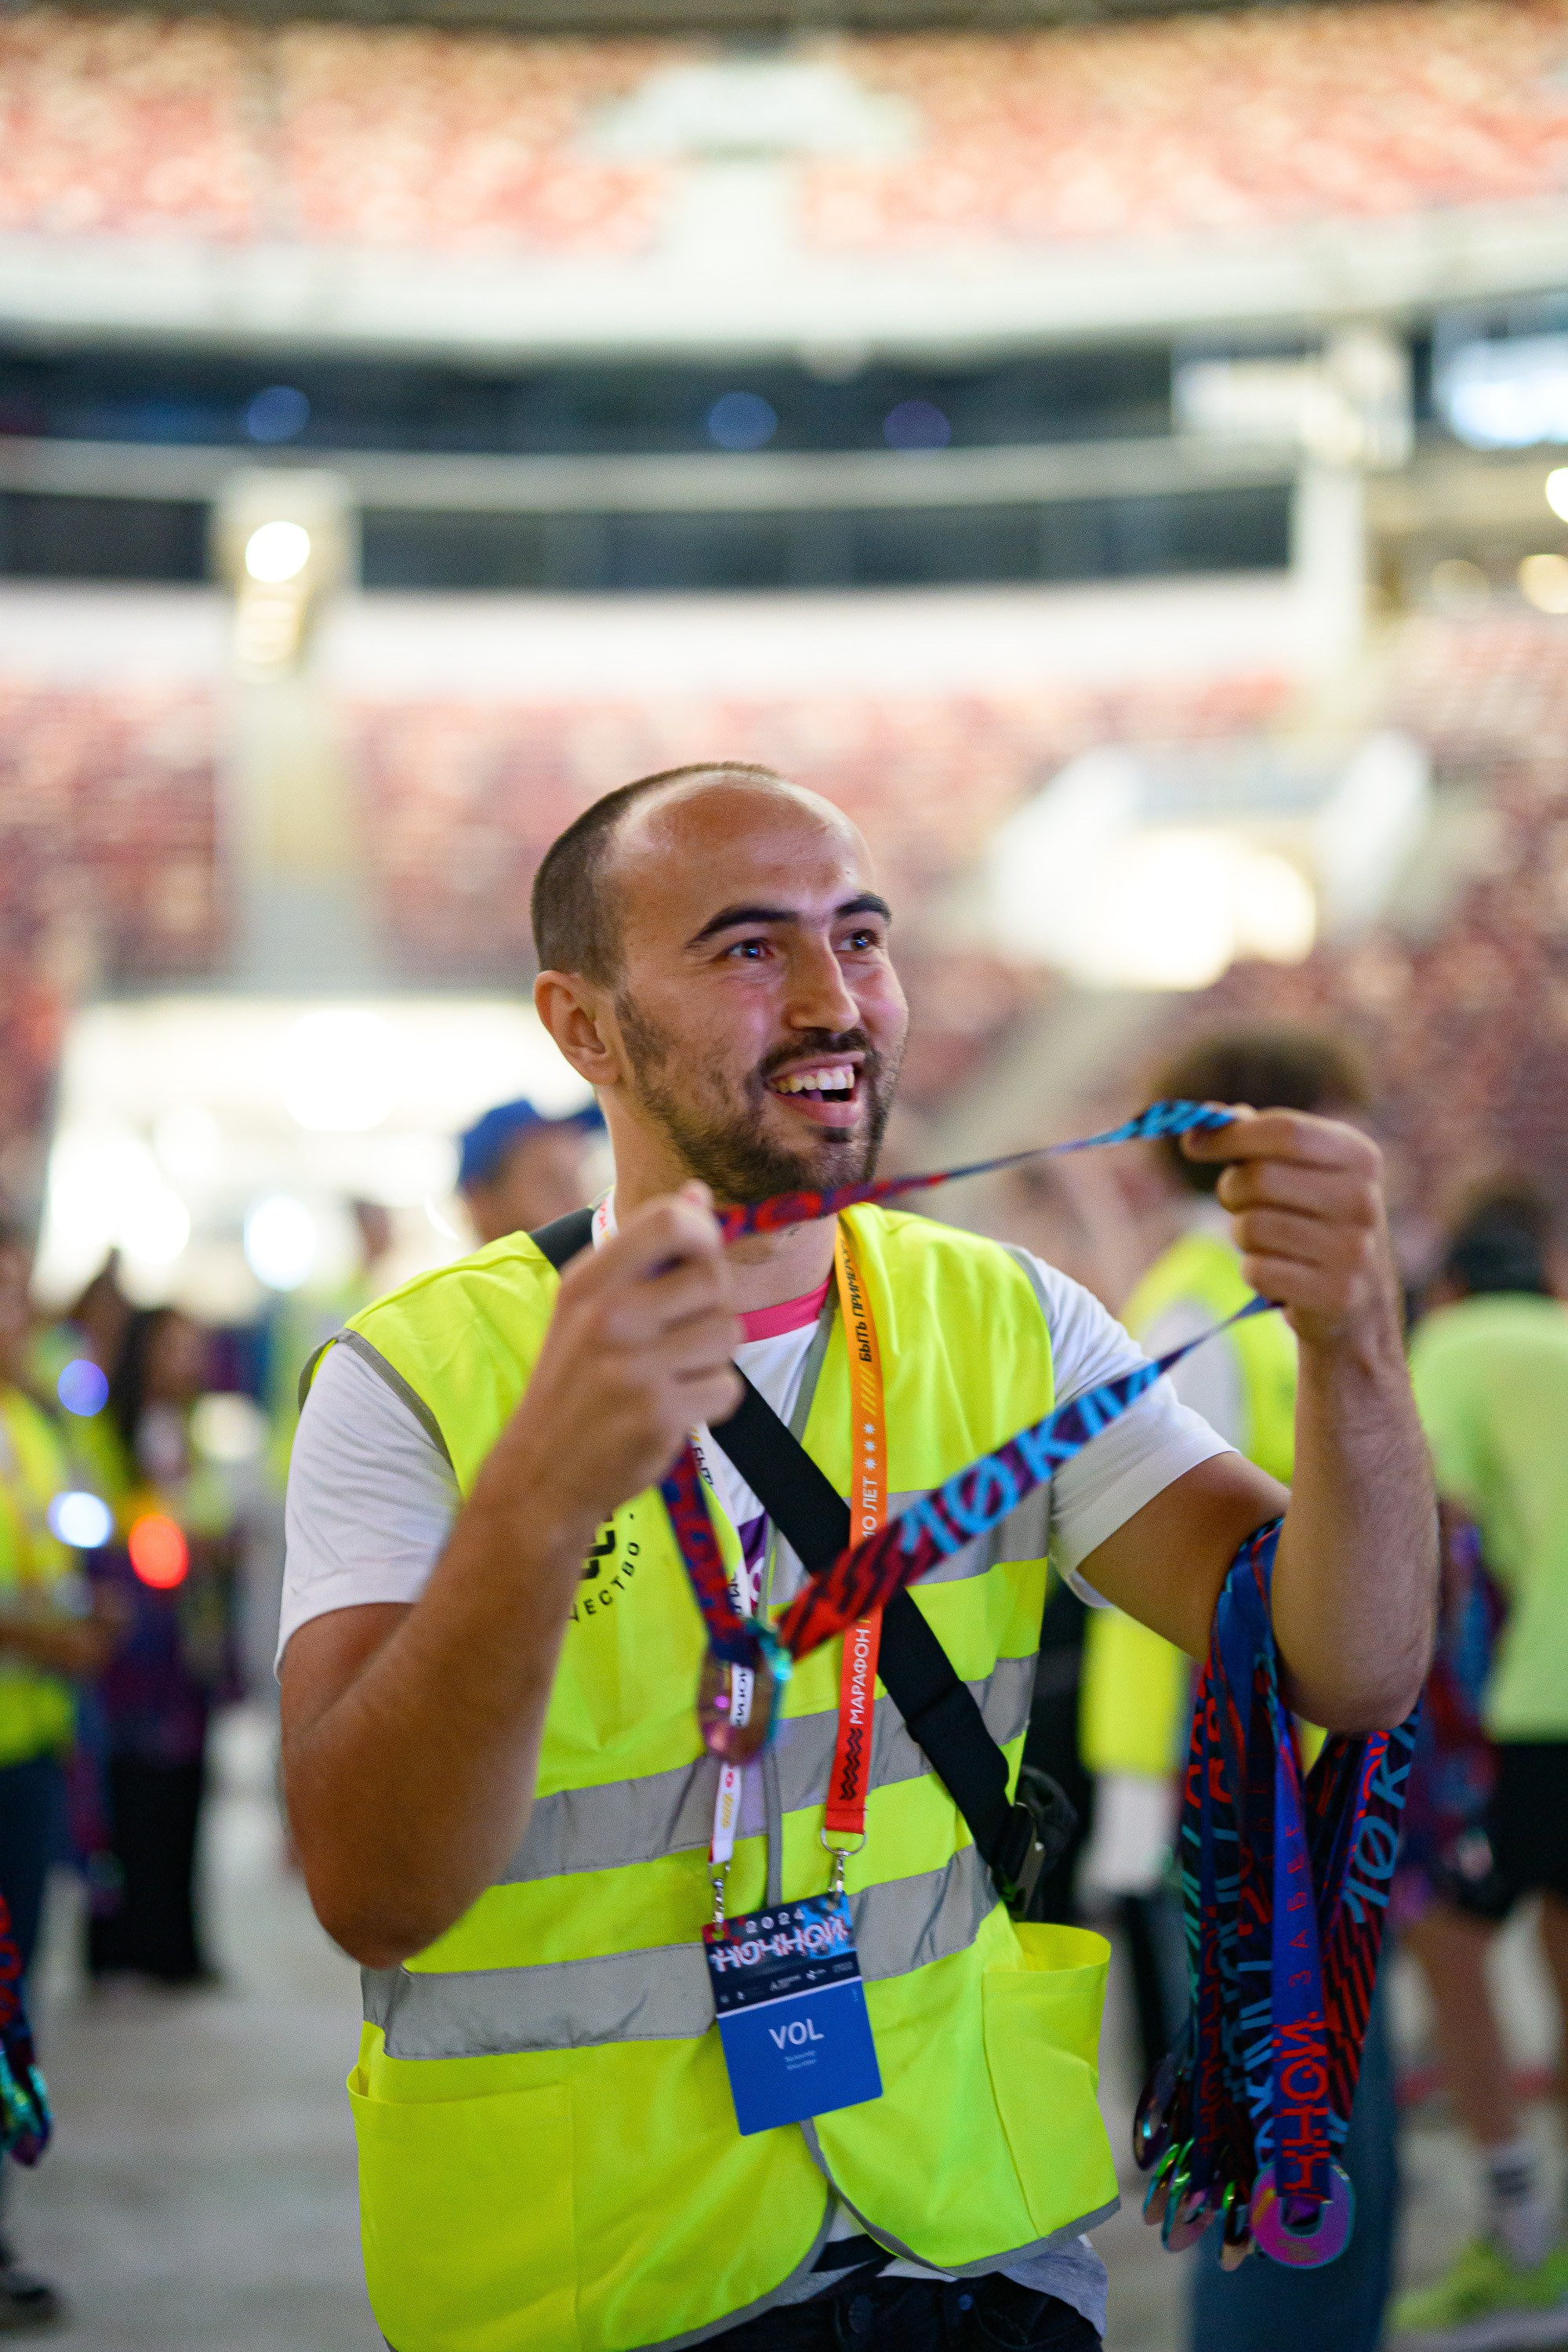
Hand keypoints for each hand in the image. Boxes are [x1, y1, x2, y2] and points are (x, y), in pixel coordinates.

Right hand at [478, 1182, 741, 1550]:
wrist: (540, 1475)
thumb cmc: (572, 1384)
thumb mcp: (588, 1308)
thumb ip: (644, 1251)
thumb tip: (698, 1192)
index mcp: (588, 1282)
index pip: (670, 1220)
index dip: (703, 1232)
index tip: (697, 1259)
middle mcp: (608, 1317)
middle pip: (714, 1279)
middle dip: (711, 1308)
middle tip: (680, 1336)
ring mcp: (633, 1367)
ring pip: (727, 1334)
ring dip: (711, 1359)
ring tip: (671, 1375)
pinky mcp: (660, 1413)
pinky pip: (727, 1387)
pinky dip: (711, 1401)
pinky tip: (675, 1409)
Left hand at [1182, 1107, 1399, 1352]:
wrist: (1359, 1300)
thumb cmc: (1314, 1221)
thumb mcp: (1301, 1171)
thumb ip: (1254, 1139)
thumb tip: (1201, 1123)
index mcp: (1359, 1157)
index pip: (1285, 1132)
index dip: (1231, 1136)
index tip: (1193, 1143)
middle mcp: (1362, 1200)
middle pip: (1260, 1178)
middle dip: (1231, 1190)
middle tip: (1236, 1201)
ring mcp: (1353, 1250)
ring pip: (1251, 1227)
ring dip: (1242, 1234)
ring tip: (1267, 1241)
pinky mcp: (1335, 1294)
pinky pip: (1257, 1270)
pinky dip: (1253, 1270)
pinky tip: (1279, 1273)